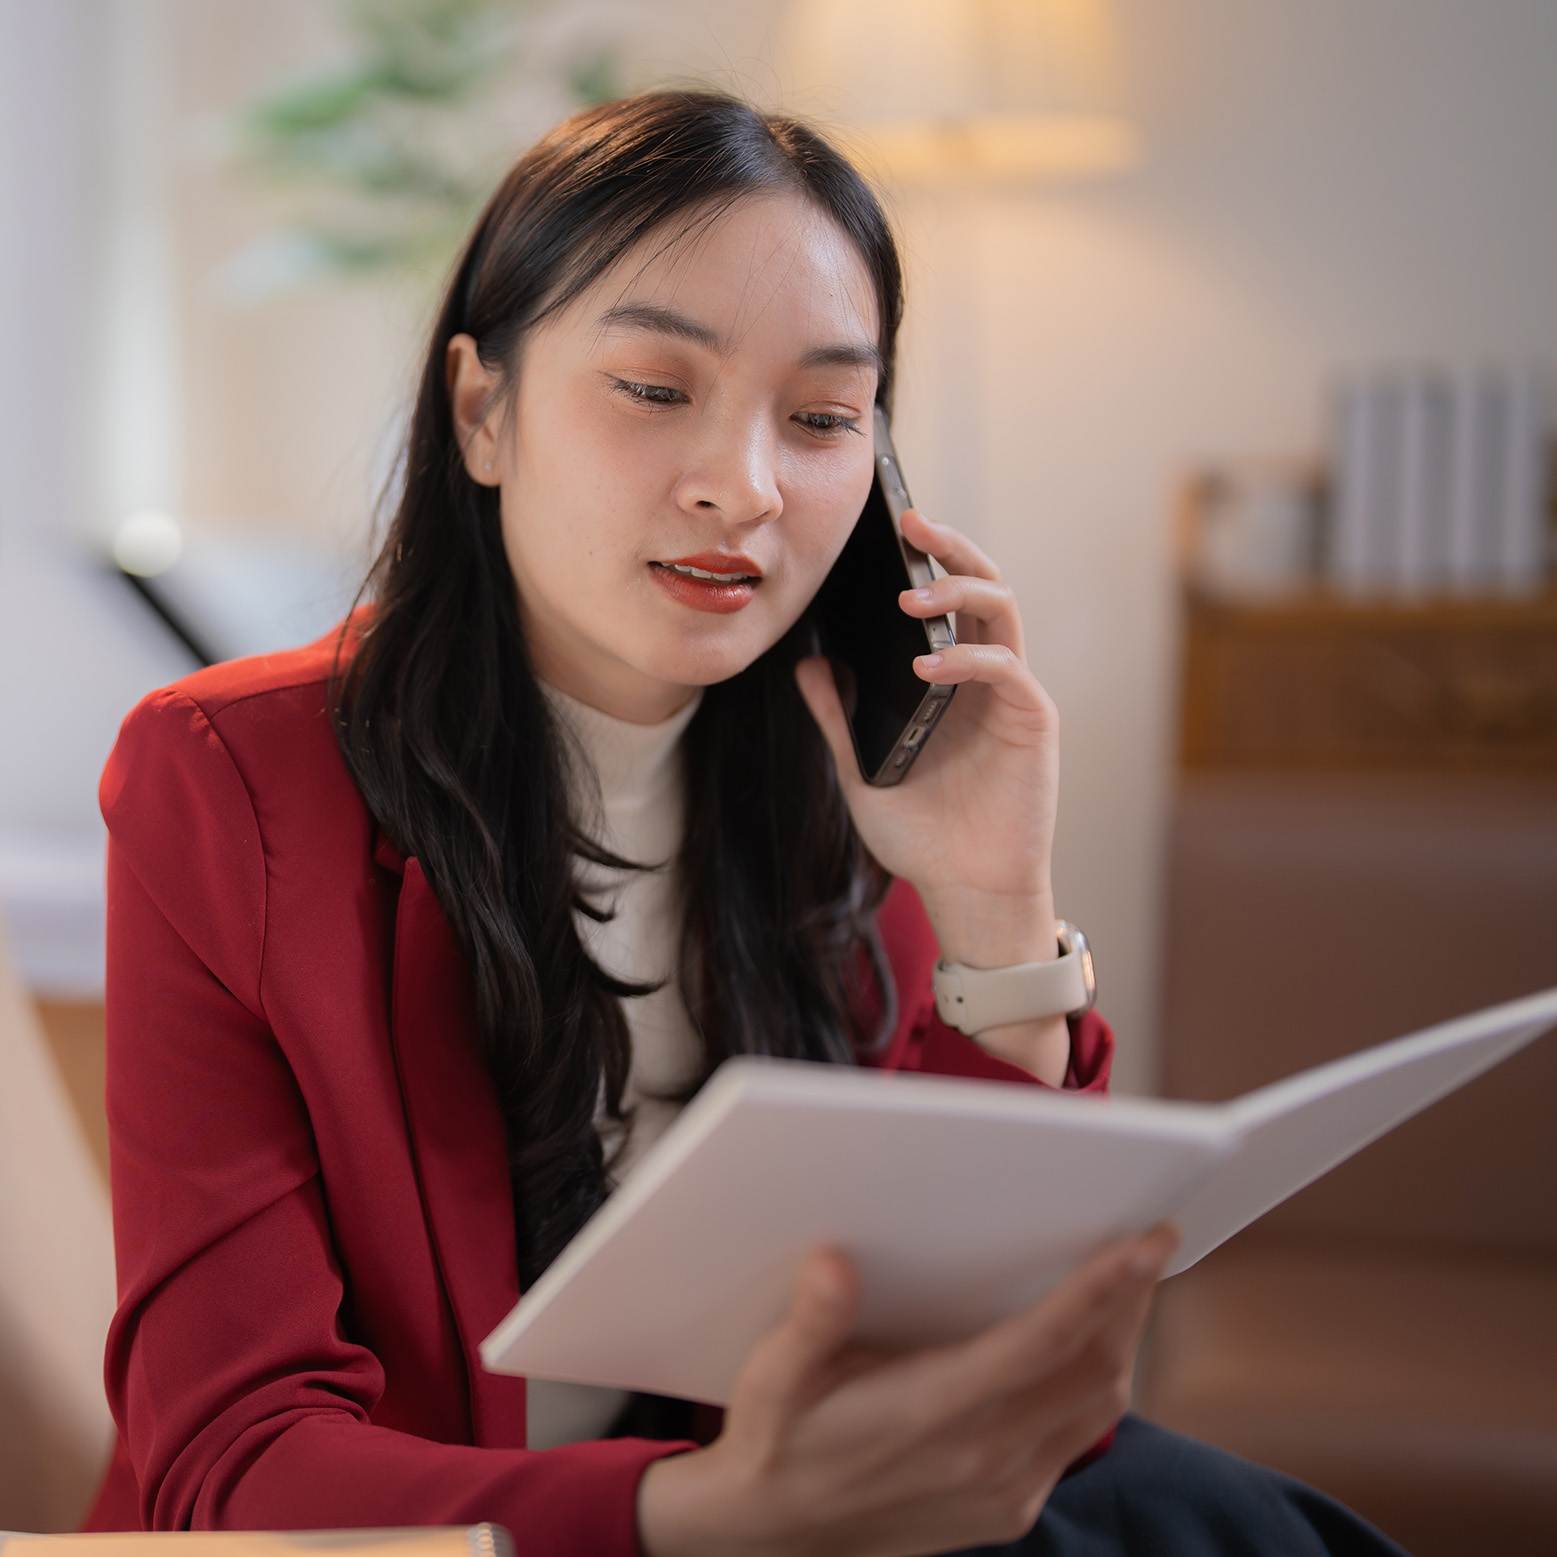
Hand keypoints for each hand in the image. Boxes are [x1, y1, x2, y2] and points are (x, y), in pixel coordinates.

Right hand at [638, 1226, 1175, 1556]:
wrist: (774, 1532)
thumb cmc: (780, 1437)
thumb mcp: (774, 1374)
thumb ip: (812, 1320)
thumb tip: (835, 1264)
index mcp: (931, 1411)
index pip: (1042, 1340)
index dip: (1104, 1288)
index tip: (1148, 1241)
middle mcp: (982, 1456)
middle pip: (1094, 1369)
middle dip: (1131, 1302)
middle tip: (1148, 1245)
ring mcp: (1003, 1490)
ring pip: (1099, 1408)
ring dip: (1123, 1343)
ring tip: (1128, 1287)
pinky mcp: (1009, 1511)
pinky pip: (1079, 1440)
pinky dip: (1097, 1388)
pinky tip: (1085, 1351)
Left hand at [795, 509, 1066, 1078]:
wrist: (965, 891)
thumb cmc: (922, 836)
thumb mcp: (861, 771)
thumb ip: (838, 719)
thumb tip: (809, 665)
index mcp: (950, 679)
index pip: (944, 600)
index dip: (924, 558)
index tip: (886, 528)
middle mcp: (986, 676)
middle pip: (982, 585)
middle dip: (949, 546)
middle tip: (911, 520)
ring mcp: (1012, 695)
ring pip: (1002, 610)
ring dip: (960, 589)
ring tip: (912, 593)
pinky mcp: (1033, 721)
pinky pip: (1006, 668)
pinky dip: (967, 657)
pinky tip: (925, 665)